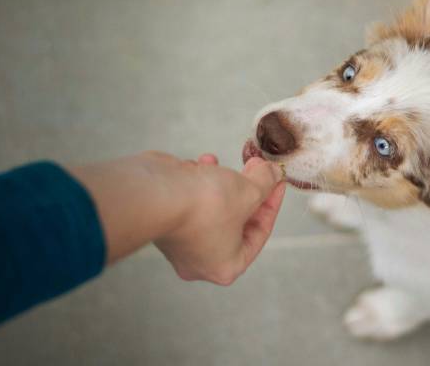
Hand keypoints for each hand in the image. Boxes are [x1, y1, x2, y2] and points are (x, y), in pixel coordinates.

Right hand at [69, 151, 285, 285]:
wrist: (153, 192)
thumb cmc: (204, 204)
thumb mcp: (249, 191)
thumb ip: (266, 182)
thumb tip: (270, 173)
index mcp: (225, 266)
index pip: (259, 235)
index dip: (271, 204)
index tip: (275, 182)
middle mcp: (199, 260)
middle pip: (235, 221)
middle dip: (245, 189)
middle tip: (254, 168)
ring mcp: (179, 242)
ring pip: (211, 208)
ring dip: (219, 181)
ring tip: (219, 163)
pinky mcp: (164, 221)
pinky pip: (189, 201)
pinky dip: (196, 181)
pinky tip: (198, 164)